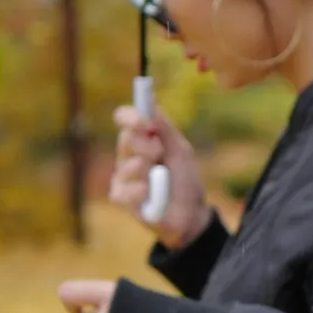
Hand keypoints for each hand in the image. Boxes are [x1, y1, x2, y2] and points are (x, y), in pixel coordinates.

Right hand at [109, 104, 210, 249]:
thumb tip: (151, 98)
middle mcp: (128, 154)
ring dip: (147, 171)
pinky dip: (141, 191)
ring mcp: (122, 176)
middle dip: (147, 146)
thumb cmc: (185, 180)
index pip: (124, 118)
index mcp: (141, 139)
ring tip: (160, 180)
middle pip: (125, 139)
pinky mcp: (121, 197)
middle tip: (160, 155)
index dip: (130, 116)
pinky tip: (150, 195)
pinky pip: (124, 189)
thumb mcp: (180, 150)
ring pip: (126, 165)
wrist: (192, 214)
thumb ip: (165, 127)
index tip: (144, 121)